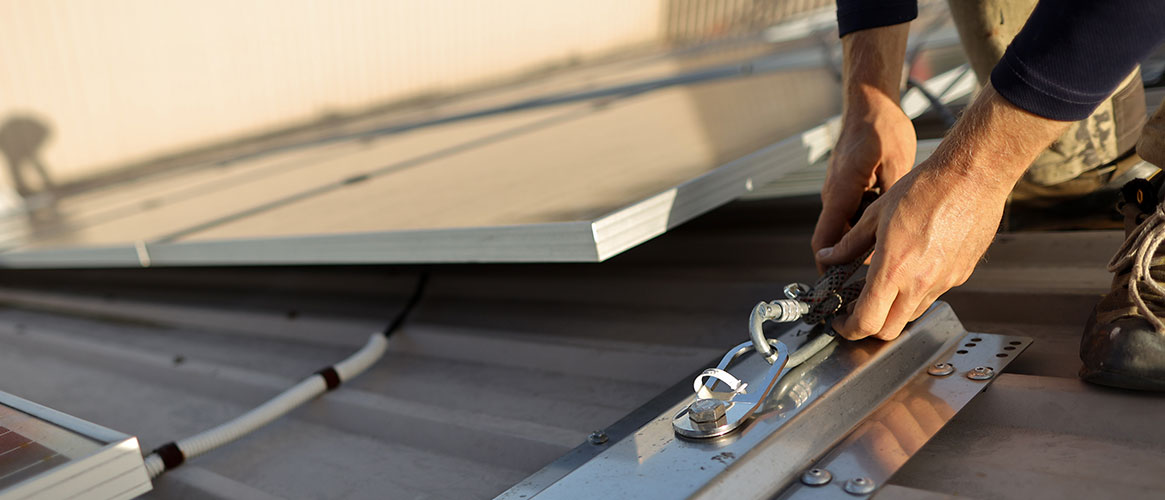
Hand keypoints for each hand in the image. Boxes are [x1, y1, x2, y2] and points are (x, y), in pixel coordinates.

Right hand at [812, 92, 916, 269]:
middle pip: (834, 241)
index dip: (828, 269)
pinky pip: (851, 214)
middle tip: (872, 280)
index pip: (825, 243)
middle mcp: (834, 195)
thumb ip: (892, 205)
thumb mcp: (896, 167)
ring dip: (860, 243)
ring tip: (890, 251)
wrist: (870, 103)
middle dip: (848, 263)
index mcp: (842, 193)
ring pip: (845, 229)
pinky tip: (891, 224)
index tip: (837, 290)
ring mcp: (837, 191)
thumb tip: (896, 239)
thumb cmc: (881, 129)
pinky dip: (866, 226)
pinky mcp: (845, 186)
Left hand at [816, 157, 1009, 340]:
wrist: (972, 178)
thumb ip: (849, 243)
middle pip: (888, 331)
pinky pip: (933, 295)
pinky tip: (909, 269)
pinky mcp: (960, 275)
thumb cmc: (925, 189)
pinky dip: (915, 293)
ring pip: (911, 315)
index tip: (840, 321)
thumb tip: (827, 256)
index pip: (867, 322)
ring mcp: (944, 282)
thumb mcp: (875, 214)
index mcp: (894, 269)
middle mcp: (920, 283)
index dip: (848, 329)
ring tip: (881, 286)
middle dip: (867, 327)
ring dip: (892, 310)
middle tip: (855, 309)